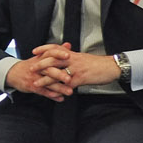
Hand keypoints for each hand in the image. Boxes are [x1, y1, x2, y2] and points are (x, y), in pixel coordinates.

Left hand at [8, 44, 122, 100]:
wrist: (111, 67)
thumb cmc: (98, 64)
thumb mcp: (83, 58)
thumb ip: (72, 58)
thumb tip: (64, 58)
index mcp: (72, 54)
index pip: (55, 48)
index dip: (44, 48)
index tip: (34, 51)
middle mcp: (72, 59)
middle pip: (53, 59)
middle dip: (40, 64)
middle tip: (31, 68)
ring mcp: (76, 69)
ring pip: (57, 73)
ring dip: (45, 79)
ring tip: (36, 83)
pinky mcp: (80, 78)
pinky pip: (67, 84)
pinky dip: (59, 90)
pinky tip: (53, 94)